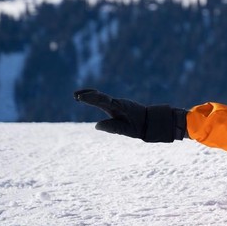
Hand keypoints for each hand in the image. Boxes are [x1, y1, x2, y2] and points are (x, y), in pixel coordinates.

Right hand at [73, 88, 187, 142]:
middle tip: (75, 95)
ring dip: (89, 95)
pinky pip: (104, 99)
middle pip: (101, 97)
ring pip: (101, 97)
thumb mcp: (127, 130)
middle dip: (88, 96)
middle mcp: (118, 103)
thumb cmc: (140, 127)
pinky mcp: (116, 106)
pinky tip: (86, 97)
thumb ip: (113, 128)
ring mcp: (117, 103)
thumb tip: (97, 125)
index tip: (81, 97)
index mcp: (120, 107)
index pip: (104, 101)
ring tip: (76, 95)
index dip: (92, 99)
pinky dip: (94, 97)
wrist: (151, 121)